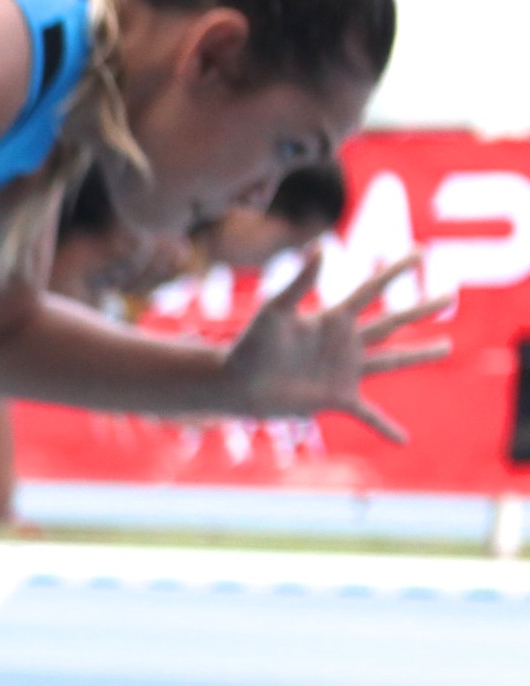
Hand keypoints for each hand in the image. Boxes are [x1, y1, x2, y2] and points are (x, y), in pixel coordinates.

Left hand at [219, 248, 450, 439]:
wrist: (234, 385)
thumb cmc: (250, 345)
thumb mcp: (275, 310)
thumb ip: (300, 281)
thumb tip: (320, 245)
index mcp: (333, 319)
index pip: (372, 289)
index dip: (396, 270)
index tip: (420, 252)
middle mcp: (344, 342)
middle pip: (393, 321)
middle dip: (421, 309)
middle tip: (450, 296)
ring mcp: (344, 371)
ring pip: (392, 360)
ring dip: (419, 354)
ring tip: (447, 346)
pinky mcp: (336, 398)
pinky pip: (367, 415)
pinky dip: (385, 426)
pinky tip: (404, 440)